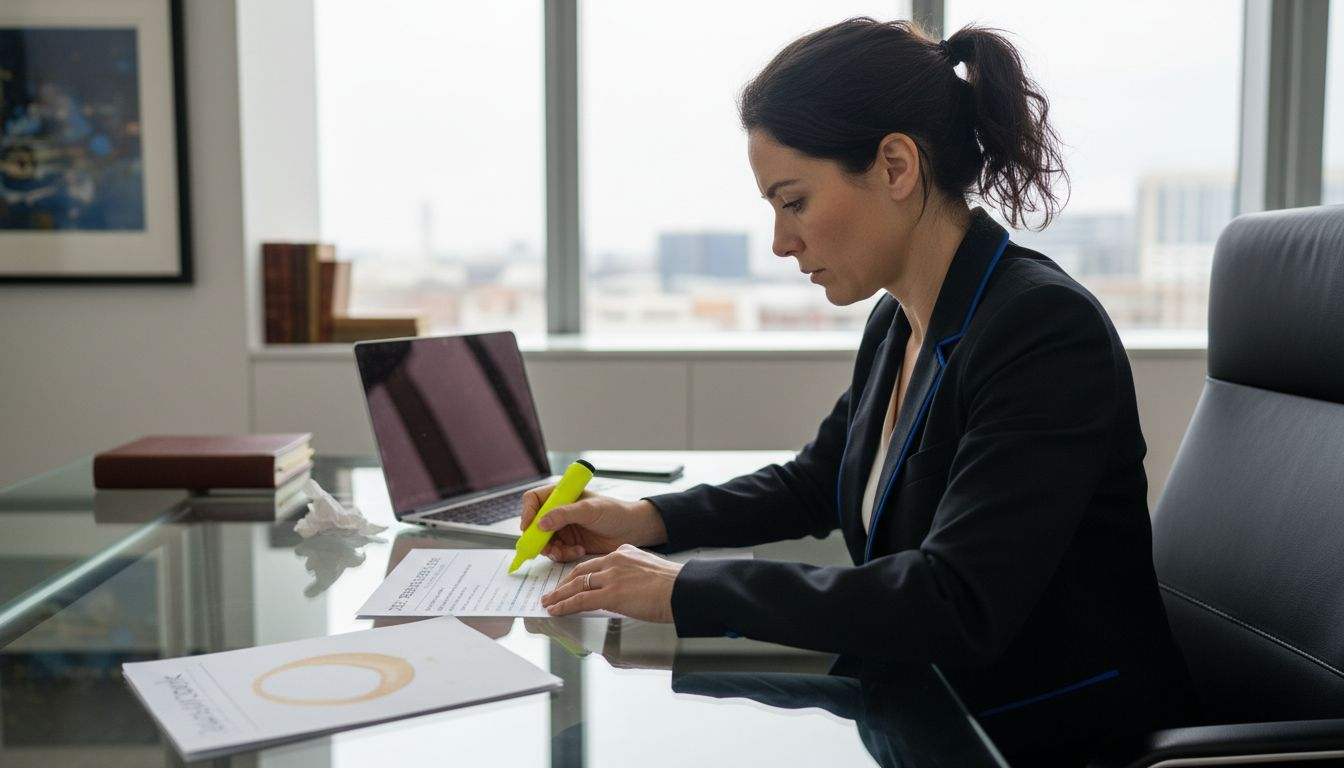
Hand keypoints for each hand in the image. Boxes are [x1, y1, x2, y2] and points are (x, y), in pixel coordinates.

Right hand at [520, 487, 667, 561]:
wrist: (632, 530)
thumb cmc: (615, 512)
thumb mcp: (589, 510)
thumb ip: (564, 514)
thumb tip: (541, 523)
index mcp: (561, 495)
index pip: (533, 500)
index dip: (527, 513)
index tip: (529, 528)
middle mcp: (559, 510)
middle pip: (534, 524)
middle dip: (538, 538)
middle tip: (545, 548)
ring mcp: (563, 527)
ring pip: (543, 541)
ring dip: (552, 549)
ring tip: (566, 551)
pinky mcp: (569, 542)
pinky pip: (556, 551)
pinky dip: (563, 554)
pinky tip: (578, 551)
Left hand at [540, 544, 682, 622]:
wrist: (683, 590)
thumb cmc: (675, 586)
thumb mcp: (649, 572)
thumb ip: (632, 576)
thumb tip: (625, 591)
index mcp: (625, 553)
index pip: (595, 563)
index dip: (580, 574)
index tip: (572, 581)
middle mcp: (615, 561)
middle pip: (580, 571)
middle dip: (564, 583)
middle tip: (553, 592)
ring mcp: (611, 577)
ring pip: (577, 585)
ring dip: (559, 596)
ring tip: (549, 603)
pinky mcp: (610, 594)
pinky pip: (580, 600)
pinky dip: (565, 606)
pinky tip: (557, 610)